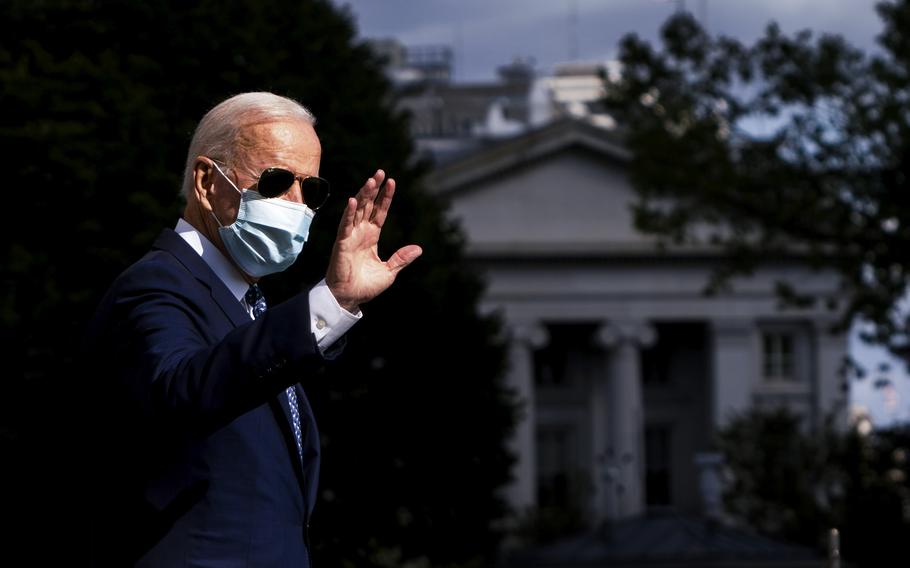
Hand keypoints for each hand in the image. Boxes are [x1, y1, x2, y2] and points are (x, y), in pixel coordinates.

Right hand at [325, 169, 421, 311]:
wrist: (350, 298)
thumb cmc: (366, 286)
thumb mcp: (389, 271)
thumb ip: (401, 258)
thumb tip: (419, 248)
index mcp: (372, 237)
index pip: (380, 212)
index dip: (385, 197)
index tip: (391, 182)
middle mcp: (361, 232)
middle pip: (368, 205)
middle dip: (374, 189)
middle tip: (380, 172)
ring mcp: (351, 236)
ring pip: (357, 210)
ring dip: (363, 195)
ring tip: (371, 180)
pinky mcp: (342, 243)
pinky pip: (345, 225)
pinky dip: (349, 213)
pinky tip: (353, 200)